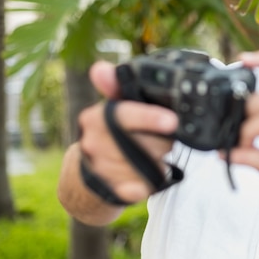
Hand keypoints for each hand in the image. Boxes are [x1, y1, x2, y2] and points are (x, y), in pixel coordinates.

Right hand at [78, 61, 178, 202]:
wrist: (87, 177)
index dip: (149, 118)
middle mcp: (93, 142)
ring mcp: (99, 167)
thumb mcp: (114, 110)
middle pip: (143, 143)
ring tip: (156, 158)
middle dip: (162, 143)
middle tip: (166, 143)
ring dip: (158, 163)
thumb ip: (115, 88)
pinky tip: (145, 183)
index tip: (171, 120)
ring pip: (144, 166)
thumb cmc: (109, 137)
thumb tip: (100, 68)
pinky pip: (132, 189)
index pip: (124, 114)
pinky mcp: (107, 190)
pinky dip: (142, 186)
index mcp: (96, 117)